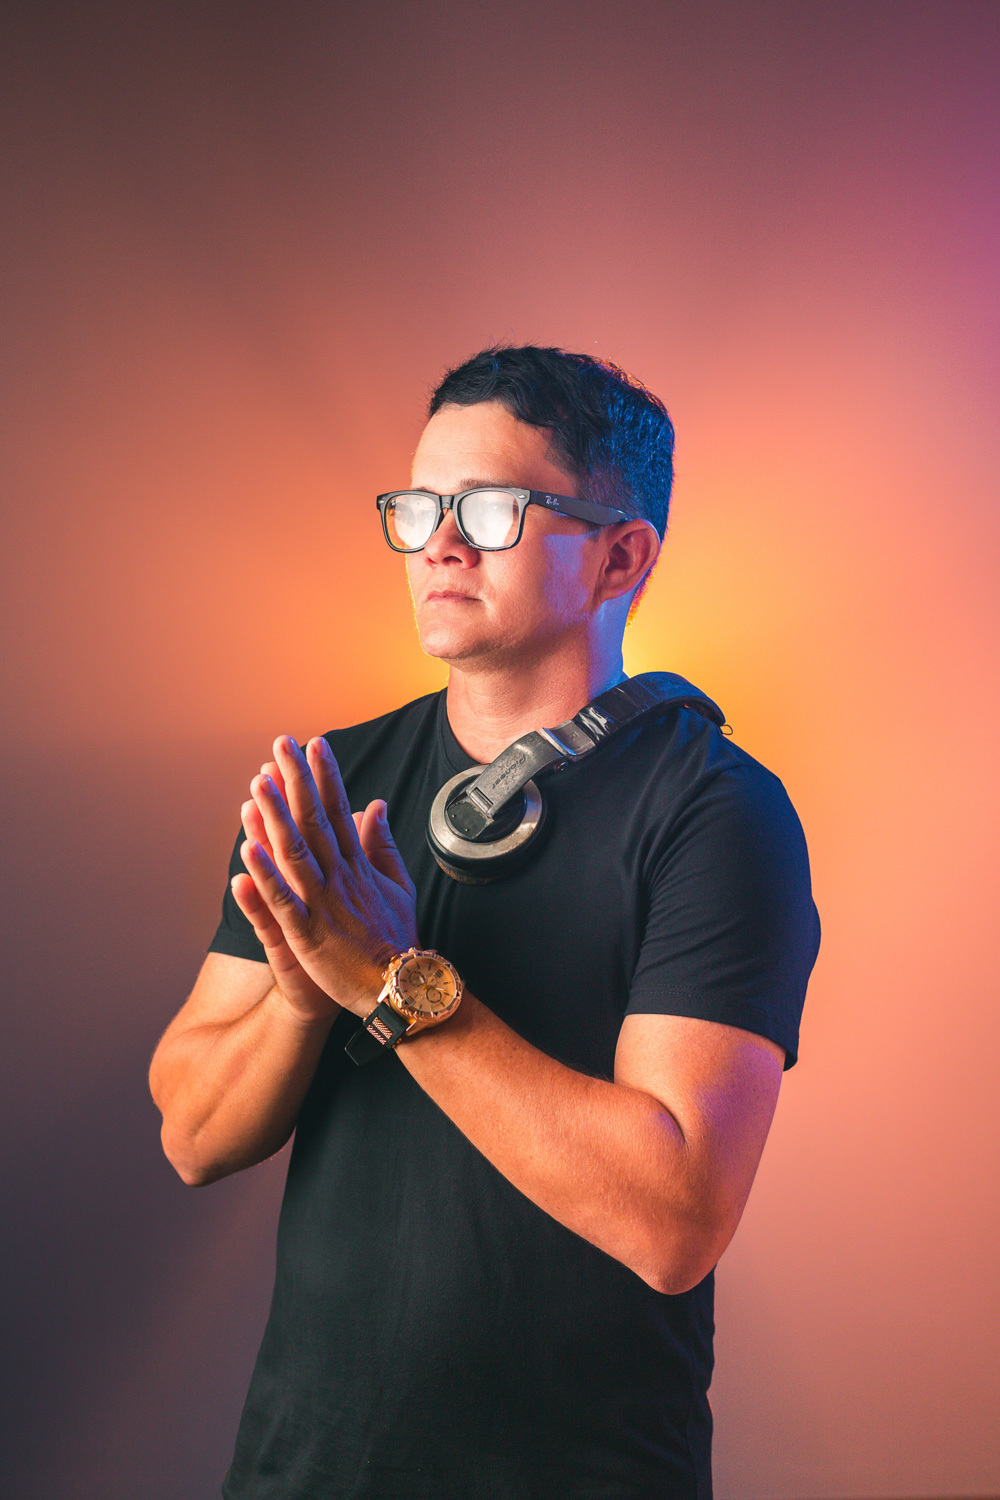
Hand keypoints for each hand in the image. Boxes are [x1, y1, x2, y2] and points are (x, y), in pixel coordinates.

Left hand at [230, 735, 418, 1021]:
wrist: (398, 987)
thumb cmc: (395, 938)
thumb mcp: (398, 884)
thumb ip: (382, 844)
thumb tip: (375, 805)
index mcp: (358, 864)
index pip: (340, 809)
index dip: (327, 775)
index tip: (315, 744)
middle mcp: (340, 877)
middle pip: (315, 820)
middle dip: (297, 780)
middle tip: (282, 745)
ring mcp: (323, 904)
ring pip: (295, 853)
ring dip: (275, 818)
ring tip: (258, 784)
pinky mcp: (307, 934)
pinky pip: (282, 901)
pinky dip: (265, 876)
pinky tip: (247, 850)